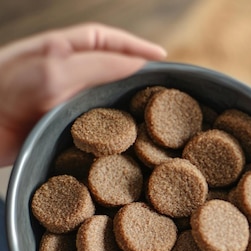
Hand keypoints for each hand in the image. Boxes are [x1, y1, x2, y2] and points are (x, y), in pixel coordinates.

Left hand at [0, 23, 166, 166]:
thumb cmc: (3, 95)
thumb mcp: (54, 72)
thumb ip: (97, 64)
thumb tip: (137, 64)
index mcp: (57, 50)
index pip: (103, 39)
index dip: (134, 45)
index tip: (161, 58)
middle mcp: (60, 73)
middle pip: (107, 66)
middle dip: (135, 72)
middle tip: (163, 86)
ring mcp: (57, 100)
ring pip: (102, 96)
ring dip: (126, 103)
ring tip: (151, 112)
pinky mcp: (55, 128)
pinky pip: (92, 124)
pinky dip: (112, 129)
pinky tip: (124, 139)